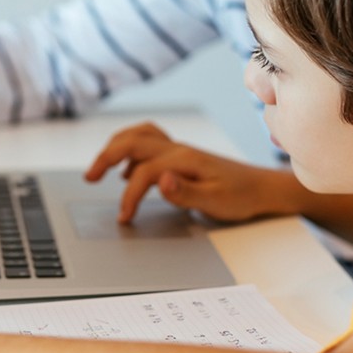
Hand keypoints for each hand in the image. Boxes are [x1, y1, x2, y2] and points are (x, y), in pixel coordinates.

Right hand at [84, 122, 280, 223]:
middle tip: (89, 177)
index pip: (143, 171)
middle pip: (132, 141)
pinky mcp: (180, 155)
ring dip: (115, 147)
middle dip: (106, 156)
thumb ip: (185, 191)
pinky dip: (130, 151)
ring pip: (138, 135)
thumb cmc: (241, 197)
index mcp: (183, 159)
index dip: (129, 195)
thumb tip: (158, 180)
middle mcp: (178, 149)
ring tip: (100, 168)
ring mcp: (178, 149)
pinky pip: (148, 142)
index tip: (124, 217)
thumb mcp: (215, 201)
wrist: (263, 188)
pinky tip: (127, 171)